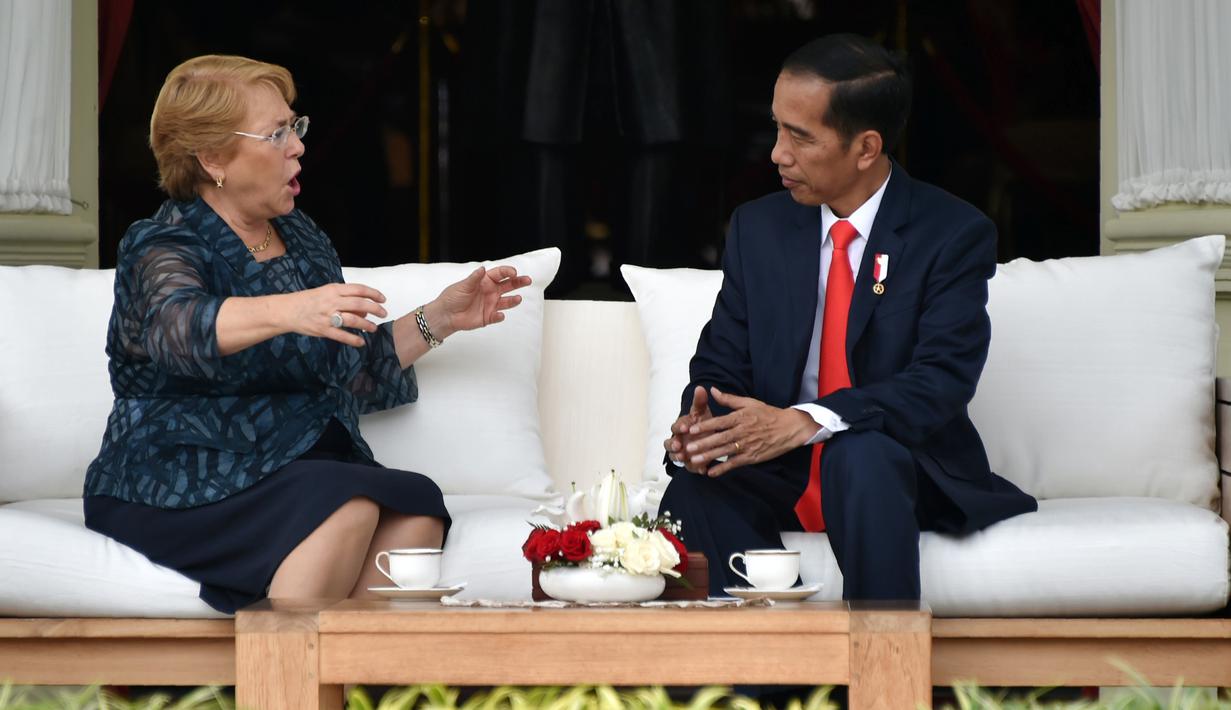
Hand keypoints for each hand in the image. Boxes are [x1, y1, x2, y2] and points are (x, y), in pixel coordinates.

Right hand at [283, 282, 387, 346]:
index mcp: (333, 289)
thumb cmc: (308, 301)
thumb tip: (364, 308)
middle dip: (375, 309)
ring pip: (353, 320)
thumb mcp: (326, 293)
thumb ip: (344, 298)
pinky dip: (354, 340)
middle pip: (360, 304)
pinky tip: (361, 342)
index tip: (382, 299)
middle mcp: (332, 301)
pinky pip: (342, 336)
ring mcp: (328, 316)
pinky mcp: (323, 329)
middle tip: (383, 313)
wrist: (287, 310)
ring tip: (373, 328)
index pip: (359, 289)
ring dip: (367, 325)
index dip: (373, 294)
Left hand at [424, 265, 531, 338]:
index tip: (513, 272)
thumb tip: (483, 269)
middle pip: (508, 286)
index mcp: (485, 281)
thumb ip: (474, 278)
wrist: (445, 315)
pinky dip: (500, 316)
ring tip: (518, 299)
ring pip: (507, 302)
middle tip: (527, 280)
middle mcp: (490, 292)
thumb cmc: (452, 297)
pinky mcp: (488, 317)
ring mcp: (490, 304)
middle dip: (518, 282)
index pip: (500, 274)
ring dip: (513, 300)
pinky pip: (497, 316)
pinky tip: (500, 314)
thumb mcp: (463, 285)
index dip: (508, 272)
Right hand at [663, 386, 714, 473]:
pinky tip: (703, 469)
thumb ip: (700, 402)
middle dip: (672, 445)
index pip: (675, 427)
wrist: (708, 436)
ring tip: (684, 457)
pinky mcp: (690, 463)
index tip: (685, 427)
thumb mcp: (702, 412)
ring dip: (678, 457)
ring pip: (675, 457)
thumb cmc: (702, 423)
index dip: (679, 427)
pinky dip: (696, 468)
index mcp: (680, 427)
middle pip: (669, 444)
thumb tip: (700, 388)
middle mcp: (678, 440)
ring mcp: (682, 453)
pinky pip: (691, 467)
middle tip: (678, 445)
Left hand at [684, 387, 819, 476]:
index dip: (705, 426)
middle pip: (720, 438)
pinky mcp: (752, 457)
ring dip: (709, 456)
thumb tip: (712, 390)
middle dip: (703, 443)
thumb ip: (729, 399)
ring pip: (725, 451)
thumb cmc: (768, 414)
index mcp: (741, 417)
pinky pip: (735, 463)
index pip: (719, 422)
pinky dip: (723, 468)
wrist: (789, 428)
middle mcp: (742, 431)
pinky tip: (711, 473)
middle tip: (688, 447)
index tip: (691, 429)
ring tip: (695, 460)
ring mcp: (747, 445)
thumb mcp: (749, 403)